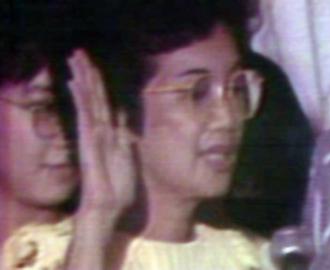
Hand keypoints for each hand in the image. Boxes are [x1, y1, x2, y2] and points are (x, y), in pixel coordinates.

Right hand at [67, 49, 135, 220]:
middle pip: (93, 96)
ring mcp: (92, 134)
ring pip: (88, 100)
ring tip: (75, 58)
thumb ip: (122, 134)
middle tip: (79, 52)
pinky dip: (81, 98)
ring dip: (82, 78)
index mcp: (110, 132)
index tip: (93, 66)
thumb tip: (122, 115)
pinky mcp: (88, 141)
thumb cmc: (117, 184)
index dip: (98, 84)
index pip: (103, 102)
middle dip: (87, 74)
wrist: (109, 206)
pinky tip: (75, 82)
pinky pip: (85, 115)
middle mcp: (99, 129)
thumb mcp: (126, 154)